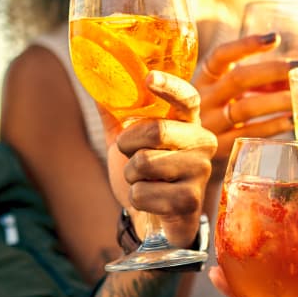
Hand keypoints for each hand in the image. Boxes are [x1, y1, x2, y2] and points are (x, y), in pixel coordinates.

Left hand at [100, 71, 215, 249]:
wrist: (156, 220)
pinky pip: (143, 193)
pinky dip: (136, 198)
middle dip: (128, 145)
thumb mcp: (127, 141)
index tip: (148, 77)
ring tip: (145, 181)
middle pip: (156, 130)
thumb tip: (95, 76)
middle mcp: (202, 142)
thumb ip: (115, 112)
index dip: (169, 86)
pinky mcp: (190, 200)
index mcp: (188, 122)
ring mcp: (200, 172)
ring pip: (144, 163)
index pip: (186, 98)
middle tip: (133, 156)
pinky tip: (152, 202)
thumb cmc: (145, 174)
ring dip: (130, 175)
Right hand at [193, 33, 296, 161]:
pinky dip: (274, 125)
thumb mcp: (229, 92)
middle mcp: (202, 98)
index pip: (222, 55)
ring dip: (279, 100)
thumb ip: (258, 83)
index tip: (274, 38)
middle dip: (273, 71)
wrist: (187, 150)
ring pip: (247, 108)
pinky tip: (292, 119)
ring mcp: (209, 124)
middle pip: (239, 79)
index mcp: (204, 78)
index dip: (247, 46)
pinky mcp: (219, 148)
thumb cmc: (218, 112)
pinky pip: (250, 133)